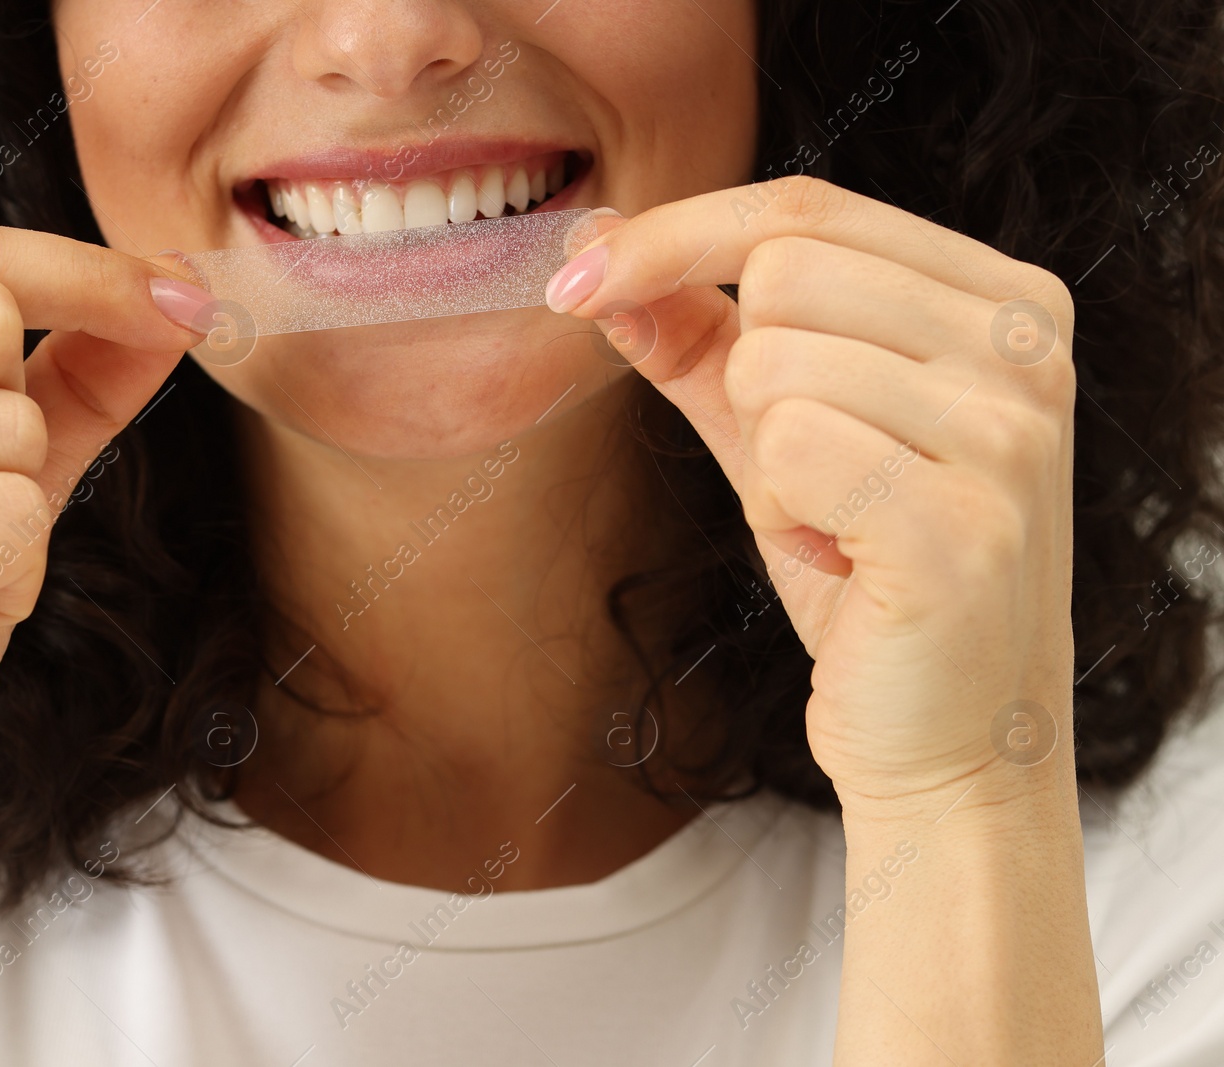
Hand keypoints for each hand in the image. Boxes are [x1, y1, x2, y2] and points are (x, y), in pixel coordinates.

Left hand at [548, 179, 1077, 810]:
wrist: (952, 738)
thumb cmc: (869, 577)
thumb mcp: (781, 434)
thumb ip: (699, 337)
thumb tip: (597, 248)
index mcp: (1003, 300)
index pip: (805, 209)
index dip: (671, 235)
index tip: (573, 281)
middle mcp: (1029, 347)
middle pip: (782, 271)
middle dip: (745, 379)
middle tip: (808, 472)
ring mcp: (1010, 433)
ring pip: (772, 361)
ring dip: (765, 459)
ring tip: (835, 522)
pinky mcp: (965, 522)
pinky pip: (788, 445)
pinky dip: (780, 509)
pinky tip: (844, 559)